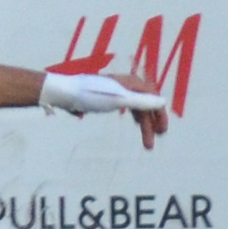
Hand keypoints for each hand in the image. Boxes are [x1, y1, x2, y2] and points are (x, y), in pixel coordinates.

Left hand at [41, 69, 169, 144]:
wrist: (65, 93)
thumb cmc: (91, 96)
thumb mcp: (118, 99)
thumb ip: (140, 101)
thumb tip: (162, 102)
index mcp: (131, 83)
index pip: (153, 99)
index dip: (160, 115)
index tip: (162, 132)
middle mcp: (127, 85)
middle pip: (145, 105)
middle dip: (150, 125)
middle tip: (150, 144)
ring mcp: (117, 90)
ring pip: (137, 107)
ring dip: (143, 124)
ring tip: (145, 142)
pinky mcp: (108, 96)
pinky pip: (128, 106)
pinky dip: (134, 116)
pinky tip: (134, 124)